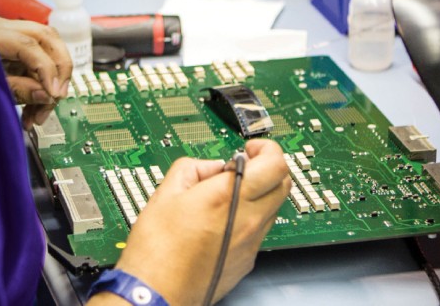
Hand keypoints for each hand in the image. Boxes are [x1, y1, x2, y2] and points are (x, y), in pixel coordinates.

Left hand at [0, 16, 72, 125]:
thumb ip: (20, 90)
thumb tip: (47, 94)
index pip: (30, 45)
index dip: (47, 70)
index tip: (54, 94)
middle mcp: (3, 27)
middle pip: (47, 37)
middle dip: (59, 69)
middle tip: (58, 96)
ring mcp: (11, 33)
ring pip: (48, 47)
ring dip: (52, 79)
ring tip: (40, 113)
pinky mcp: (15, 46)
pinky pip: (39, 59)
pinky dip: (42, 83)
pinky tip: (35, 109)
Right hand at [94, 139, 290, 305]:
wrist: (156, 292)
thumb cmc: (157, 249)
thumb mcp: (166, 192)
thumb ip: (194, 168)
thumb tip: (210, 167)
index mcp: (228, 196)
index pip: (275, 163)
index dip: (267, 148)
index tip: (251, 148)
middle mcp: (248, 220)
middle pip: (283, 183)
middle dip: (269, 167)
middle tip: (246, 165)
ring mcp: (250, 243)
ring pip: (273, 207)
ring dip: (260, 193)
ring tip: (229, 194)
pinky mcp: (246, 261)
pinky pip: (259, 231)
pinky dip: (250, 217)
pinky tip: (223, 220)